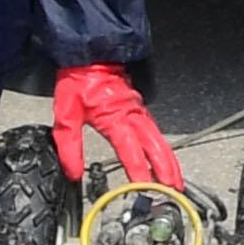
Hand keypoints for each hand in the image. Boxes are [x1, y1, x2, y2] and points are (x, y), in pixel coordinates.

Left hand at [54, 63, 183, 188]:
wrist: (91, 54)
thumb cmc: (80, 81)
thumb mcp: (67, 113)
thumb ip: (69, 146)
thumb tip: (74, 172)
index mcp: (115, 118)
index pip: (130, 150)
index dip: (138, 171)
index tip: (144, 188)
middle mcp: (133, 116)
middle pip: (155, 147)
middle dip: (166, 170)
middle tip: (173, 190)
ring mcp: (140, 113)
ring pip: (160, 141)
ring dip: (169, 162)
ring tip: (176, 183)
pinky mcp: (141, 110)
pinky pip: (157, 134)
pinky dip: (164, 150)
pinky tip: (166, 161)